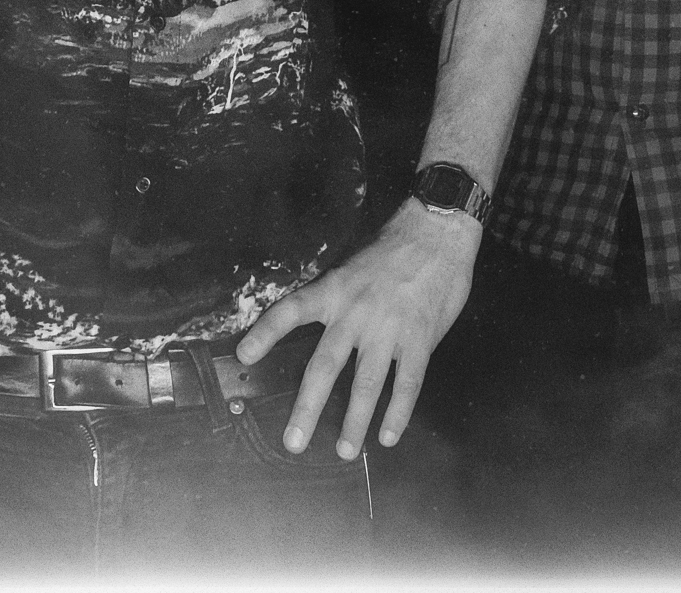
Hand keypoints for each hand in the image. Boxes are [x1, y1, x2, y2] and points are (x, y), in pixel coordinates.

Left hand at [235, 201, 479, 459]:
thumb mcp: (353, 265)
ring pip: (366, 384)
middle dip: (307, 407)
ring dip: (355, 421)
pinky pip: (406, 383)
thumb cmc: (394, 248)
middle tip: (294, 441)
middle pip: (325, 366)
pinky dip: (397, 412)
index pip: (291, 311)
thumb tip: (326, 331)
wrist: (437, 231)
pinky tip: (388, 434)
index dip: (266, 333)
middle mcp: (355, 313)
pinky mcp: (419, 339)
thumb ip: (339, 300)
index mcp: (334, 290)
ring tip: (346, 450)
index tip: (244, 353)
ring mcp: (388, 329)